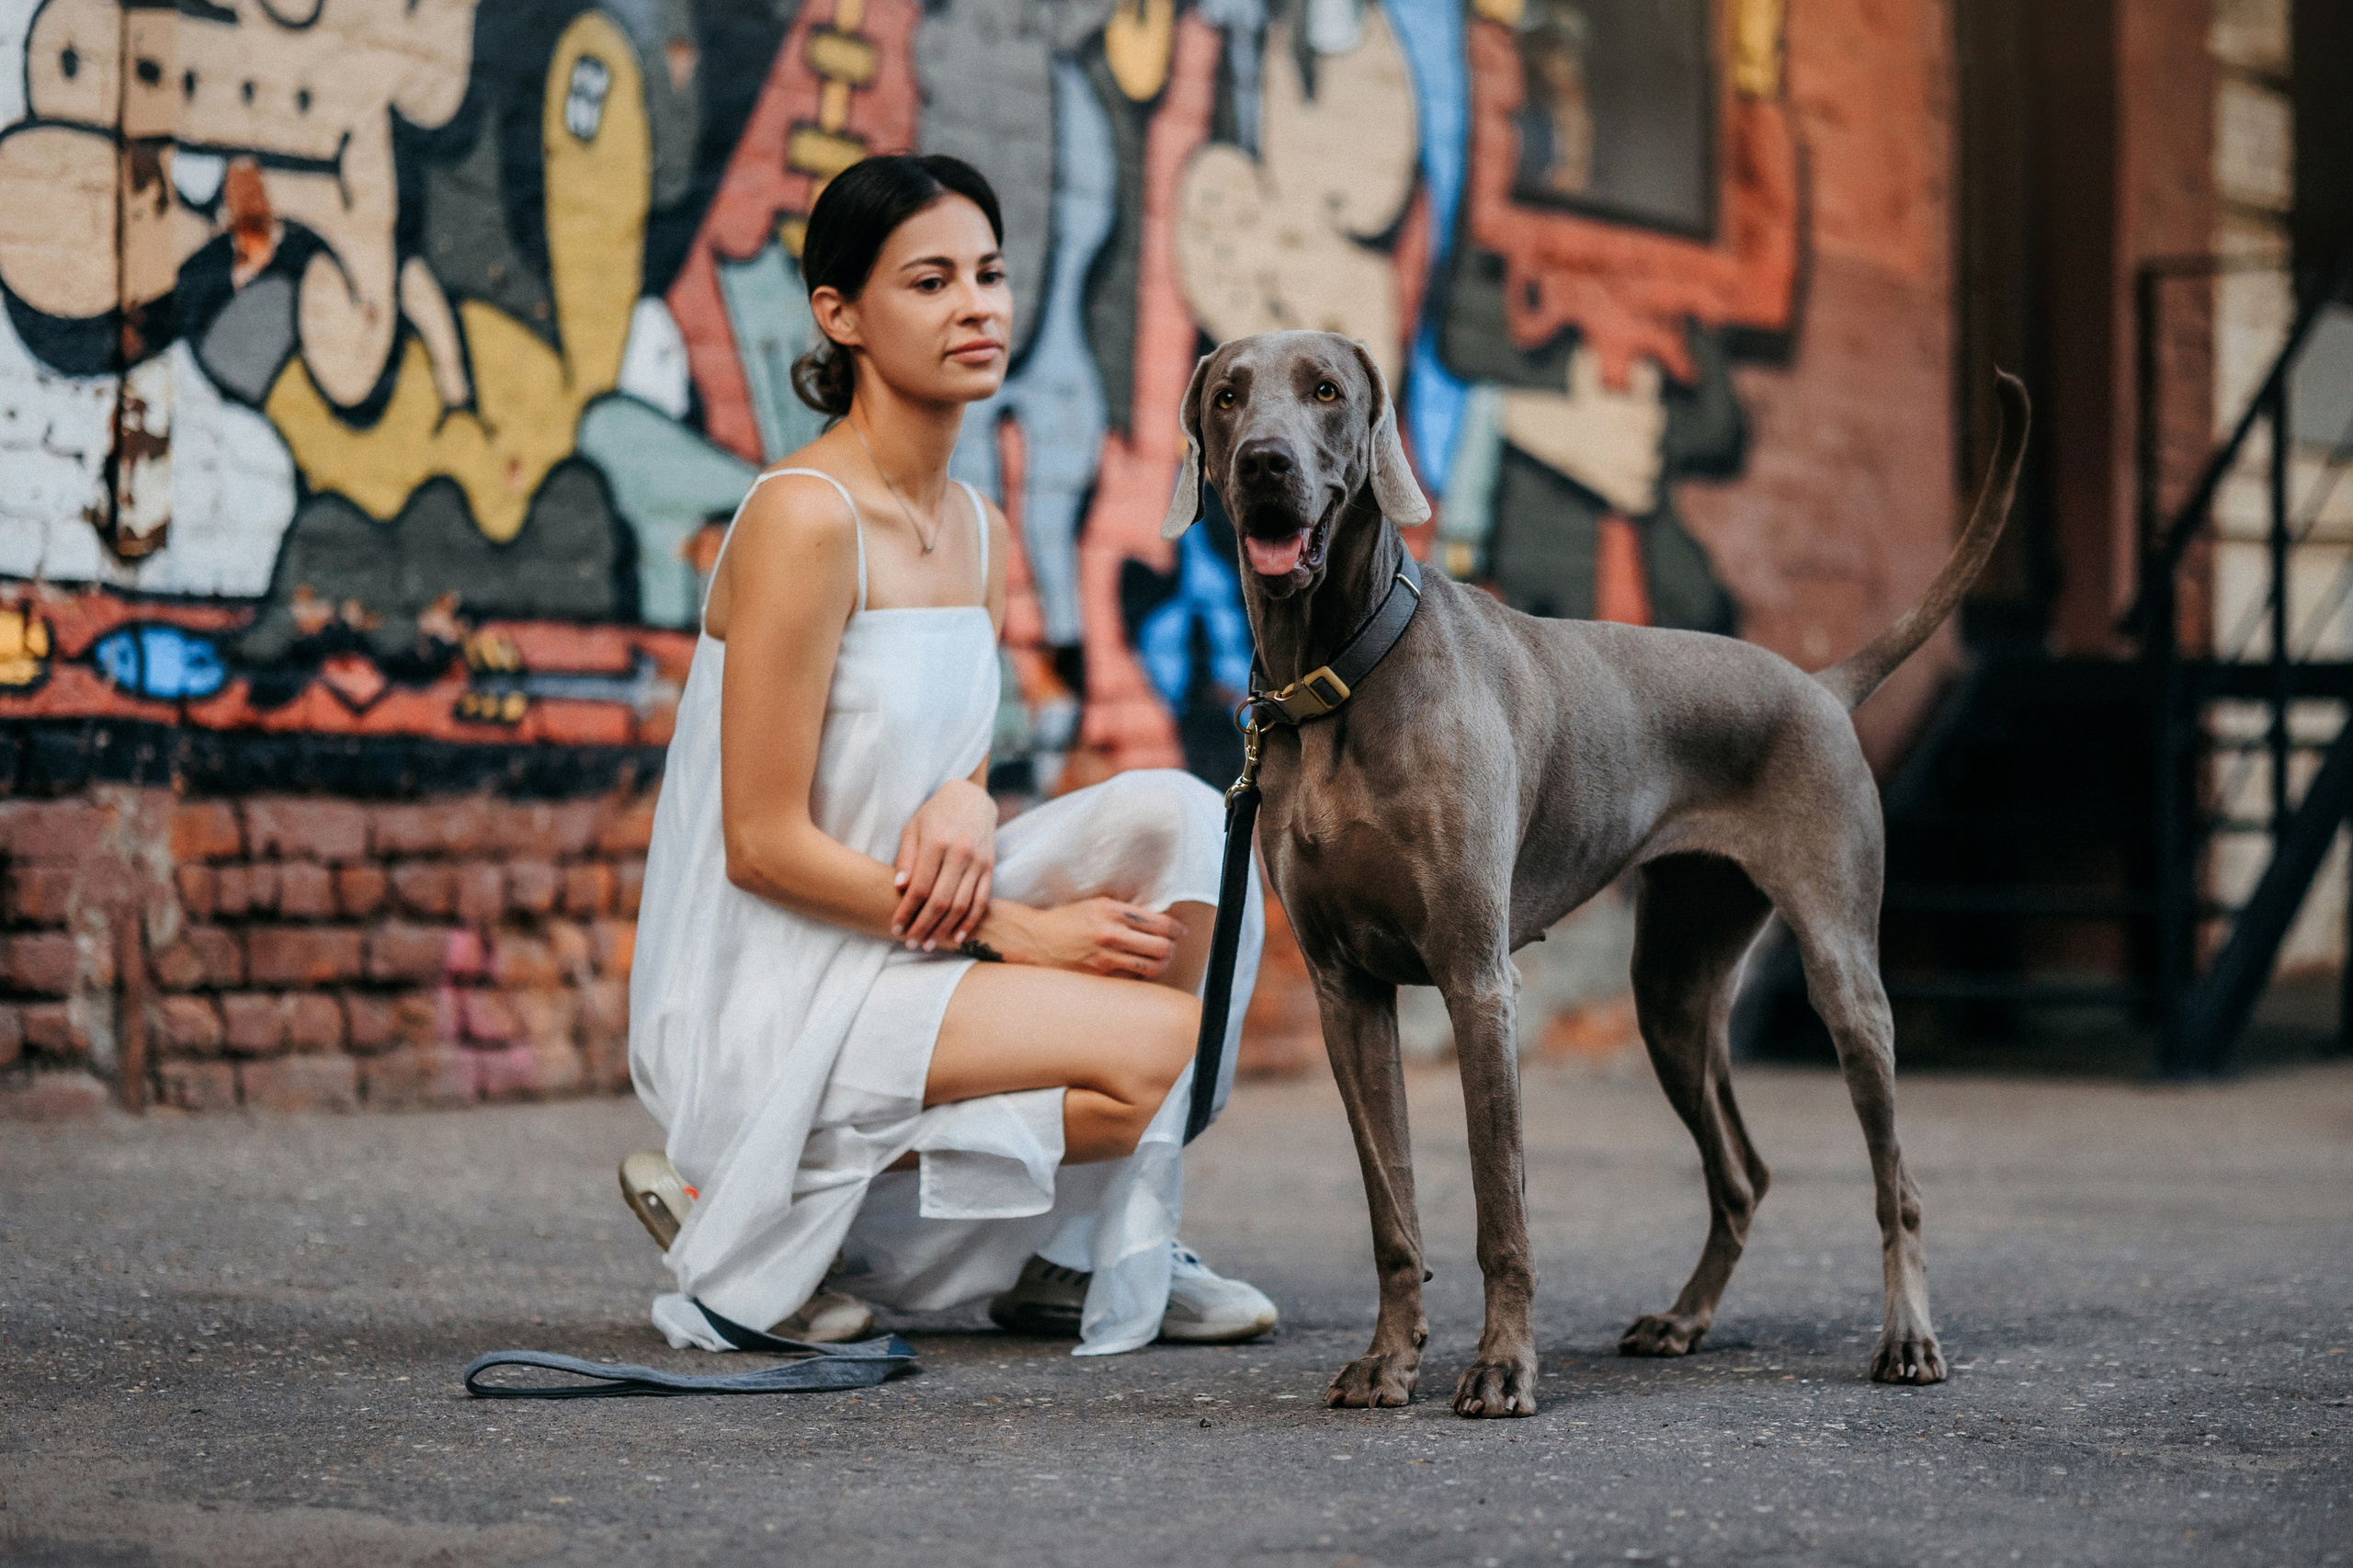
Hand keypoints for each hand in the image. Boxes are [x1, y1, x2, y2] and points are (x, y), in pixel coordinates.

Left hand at [892, 778, 998, 949]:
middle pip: (940, 901)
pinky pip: (982, 901)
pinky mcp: (990, 868)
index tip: (895, 928)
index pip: (920, 887)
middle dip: (923, 927)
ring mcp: (978, 862)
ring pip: (961, 905)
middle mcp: (960, 853)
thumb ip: (906, 857)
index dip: (907, 912)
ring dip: (944, 929)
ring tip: (928, 944)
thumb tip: (899, 888)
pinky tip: (956, 936)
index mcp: (937, 842)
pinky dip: (969, 922)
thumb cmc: (935, 814)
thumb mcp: (913, 827)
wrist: (971, 798)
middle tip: (910, 943)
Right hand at [983, 898, 1188, 979]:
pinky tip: (1138, 971)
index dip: (1176, 929)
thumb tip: (1156, 921)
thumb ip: (1124, 912)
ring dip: (1161, 965)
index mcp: (1111, 910)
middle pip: (1161, 947)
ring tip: (1159, 961)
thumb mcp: (1096, 905)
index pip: (1159, 922)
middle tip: (1170, 948)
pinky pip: (1132, 980)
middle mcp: (1110, 933)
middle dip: (1171, 949)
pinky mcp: (1099, 976)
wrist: (1035, 941)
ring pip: (1151, 967)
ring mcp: (1105, 957)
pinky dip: (1141, 976)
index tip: (1179, 932)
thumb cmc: (1067, 921)